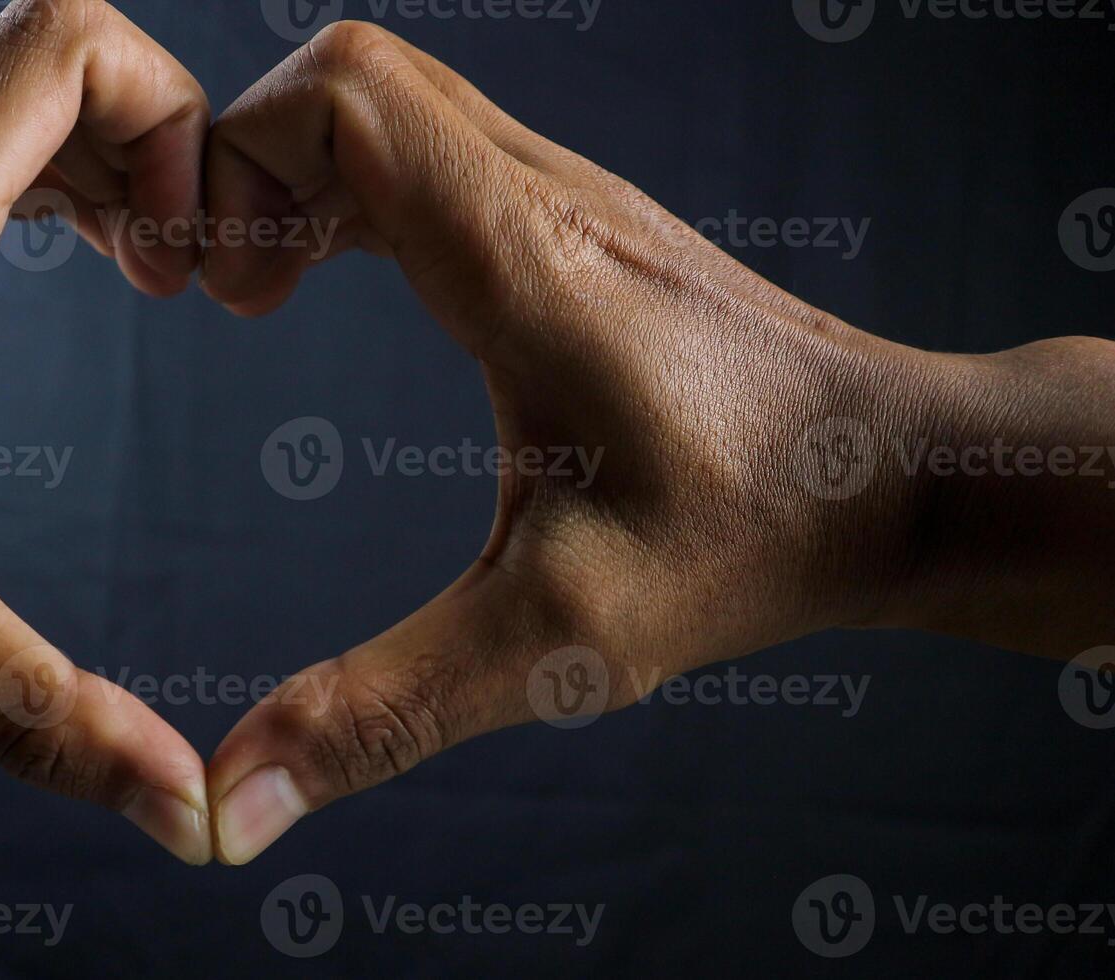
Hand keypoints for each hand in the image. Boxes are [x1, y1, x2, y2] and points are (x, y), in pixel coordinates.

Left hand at [0, 0, 215, 862]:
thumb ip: (35, 709)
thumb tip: (179, 805)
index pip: (69, 46)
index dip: (172, 124)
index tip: (185, 259)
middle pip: (62, 44)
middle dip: (163, 137)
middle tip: (189, 270)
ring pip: (20, 72)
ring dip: (112, 149)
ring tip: (151, 269)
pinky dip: (55, 161)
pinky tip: (79, 256)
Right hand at [198, 22, 1114, 863]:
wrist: (903, 474)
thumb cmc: (753, 538)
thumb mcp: (557, 641)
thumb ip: (384, 713)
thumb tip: (232, 809)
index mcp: (525, 265)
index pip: (345, 102)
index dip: (238, 163)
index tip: (216, 294)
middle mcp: (545, 199)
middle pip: (350, 77)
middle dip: (246, 161)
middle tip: (221, 294)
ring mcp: (567, 198)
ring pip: (390, 100)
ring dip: (295, 173)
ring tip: (256, 293)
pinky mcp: (576, 223)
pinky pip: (428, 147)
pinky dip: (347, 191)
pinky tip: (333, 283)